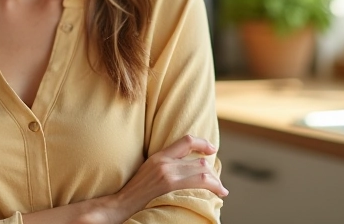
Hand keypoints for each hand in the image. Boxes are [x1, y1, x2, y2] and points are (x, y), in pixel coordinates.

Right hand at [106, 135, 227, 220]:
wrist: (121, 203)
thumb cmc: (135, 190)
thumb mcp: (149, 169)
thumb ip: (165, 164)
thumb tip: (185, 166)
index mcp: (159, 155)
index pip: (186, 141)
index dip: (203, 143)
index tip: (212, 149)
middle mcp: (164, 162)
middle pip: (199, 161)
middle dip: (214, 172)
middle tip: (219, 182)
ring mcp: (167, 174)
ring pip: (202, 171)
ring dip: (216, 181)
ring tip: (221, 189)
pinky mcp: (169, 186)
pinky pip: (199, 182)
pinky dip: (213, 187)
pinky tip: (218, 193)